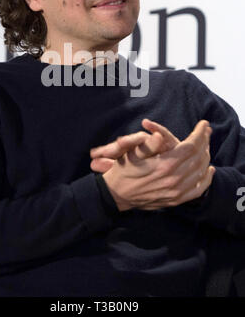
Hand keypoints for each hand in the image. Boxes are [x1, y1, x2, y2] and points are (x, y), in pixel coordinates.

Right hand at [91, 120, 214, 210]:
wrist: (116, 195)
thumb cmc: (123, 171)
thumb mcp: (132, 154)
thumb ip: (148, 144)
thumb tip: (159, 136)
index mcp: (164, 165)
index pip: (190, 146)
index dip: (199, 133)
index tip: (203, 124)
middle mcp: (173, 179)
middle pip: (198, 157)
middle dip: (205, 142)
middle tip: (207, 131)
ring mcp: (176, 192)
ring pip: (200, 172)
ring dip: (206, 156)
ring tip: (206, 145)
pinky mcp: (175, 200)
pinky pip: (198, 190)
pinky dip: (206, 179)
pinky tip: (208, 170)